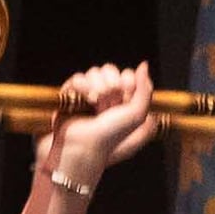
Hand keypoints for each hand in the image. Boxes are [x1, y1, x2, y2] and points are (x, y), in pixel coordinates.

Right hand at [42, 62, 159, 194]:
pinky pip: (77, 78)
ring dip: (96, 83)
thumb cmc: (109, 137)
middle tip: (108, 99)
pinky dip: (81, 84)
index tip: (125, 92)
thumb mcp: (137, 116)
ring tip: (94, 100)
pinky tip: (84, 98)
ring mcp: (87, 97)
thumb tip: (143, 64)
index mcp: (123, 102)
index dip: (127, 79)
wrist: (79, 149)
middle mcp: (106, 98)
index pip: (127, 75)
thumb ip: (145, 89)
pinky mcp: (69, 97)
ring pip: (93, 72)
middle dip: (111, 81)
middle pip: (110, 70)